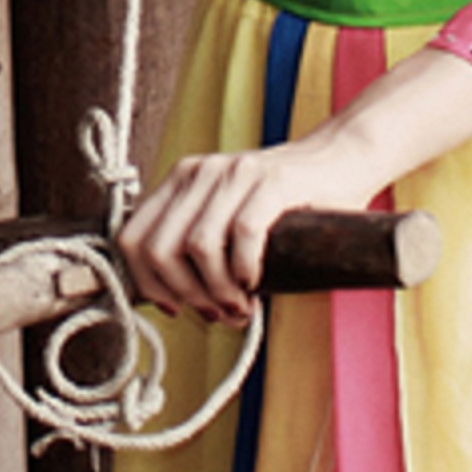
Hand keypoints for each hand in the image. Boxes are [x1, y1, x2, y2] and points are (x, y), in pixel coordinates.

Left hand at [117, 128, 373, 325]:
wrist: (339, 159)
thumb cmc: (283, 201)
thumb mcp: (226, 213)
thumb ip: (196, 242)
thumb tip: (173, 301)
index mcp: (181, 180)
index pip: (131, 237)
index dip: (146, 283)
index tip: (175, 308)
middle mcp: (200, 171)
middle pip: (159, 249)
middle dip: (185, 295)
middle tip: (217, 312)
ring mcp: (235, 173)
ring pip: (197, 246)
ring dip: (217, 290)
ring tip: (240, 305)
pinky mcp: (272, 180)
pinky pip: (242, 234)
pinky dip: (245, 270)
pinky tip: (256, 281)